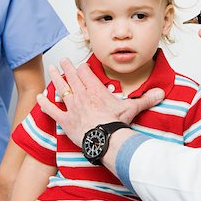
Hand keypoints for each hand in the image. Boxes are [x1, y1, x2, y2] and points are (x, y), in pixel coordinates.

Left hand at [38, 58, 164, 146]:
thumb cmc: (116, 124)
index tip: (81, 65)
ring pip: (61, 89)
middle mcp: (82, 95)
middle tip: (63, 61)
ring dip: (56, 78)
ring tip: (52, 70)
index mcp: (96, 90)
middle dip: (67, 68)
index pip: (87, 74)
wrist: (105, 139)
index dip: (83, 68)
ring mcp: (72, 107)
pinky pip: (52, 110)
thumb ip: (146, 99)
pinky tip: (39, 97)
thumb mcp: (132, 108)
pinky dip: (45, 104)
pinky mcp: (65, 120)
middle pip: (73, 77)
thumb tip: (161, 93)